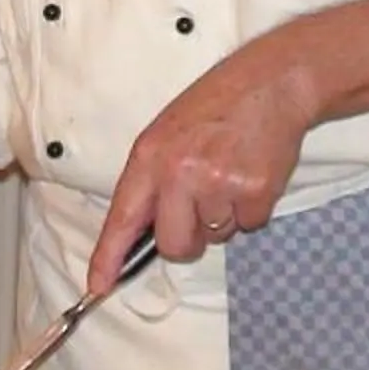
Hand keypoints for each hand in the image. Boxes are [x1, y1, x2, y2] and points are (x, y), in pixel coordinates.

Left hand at [84, 42, 318, 295]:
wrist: (269, 83)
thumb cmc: (214, 108)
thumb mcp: (166, 133)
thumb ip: (153, 180)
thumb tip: (146, 233)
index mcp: (150, 156)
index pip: (123, 216)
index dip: (109, 256)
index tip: (98, 286)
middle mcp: (180, 173)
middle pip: (174, 245)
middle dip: (188, 238)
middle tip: (202, 204)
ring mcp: (218, 183)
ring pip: (215, 236)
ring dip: (223, 216)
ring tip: (230, 171)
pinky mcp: (254, 191)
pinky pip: (248, 224)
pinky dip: (251, 208)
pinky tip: (251, 172)